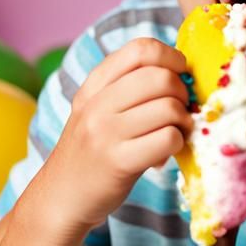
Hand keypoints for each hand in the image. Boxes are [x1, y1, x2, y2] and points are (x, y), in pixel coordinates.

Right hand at [46, 38, 192, 232]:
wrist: (62, 197)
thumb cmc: (91, 151)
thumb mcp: (97, 110)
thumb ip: (128, 88)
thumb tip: (182, 73)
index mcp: (94, 85)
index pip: (140, 49)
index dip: (171, 56)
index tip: (180, 73)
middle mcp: (97, 104)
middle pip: (161, 77)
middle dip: (182, 93)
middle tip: (179, 111)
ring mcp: (106, 133)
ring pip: (169, 108)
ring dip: (183, 122)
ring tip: (173, 134)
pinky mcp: (119, 162)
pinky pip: (168, 139)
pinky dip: (177, 145)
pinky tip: (164, 153)